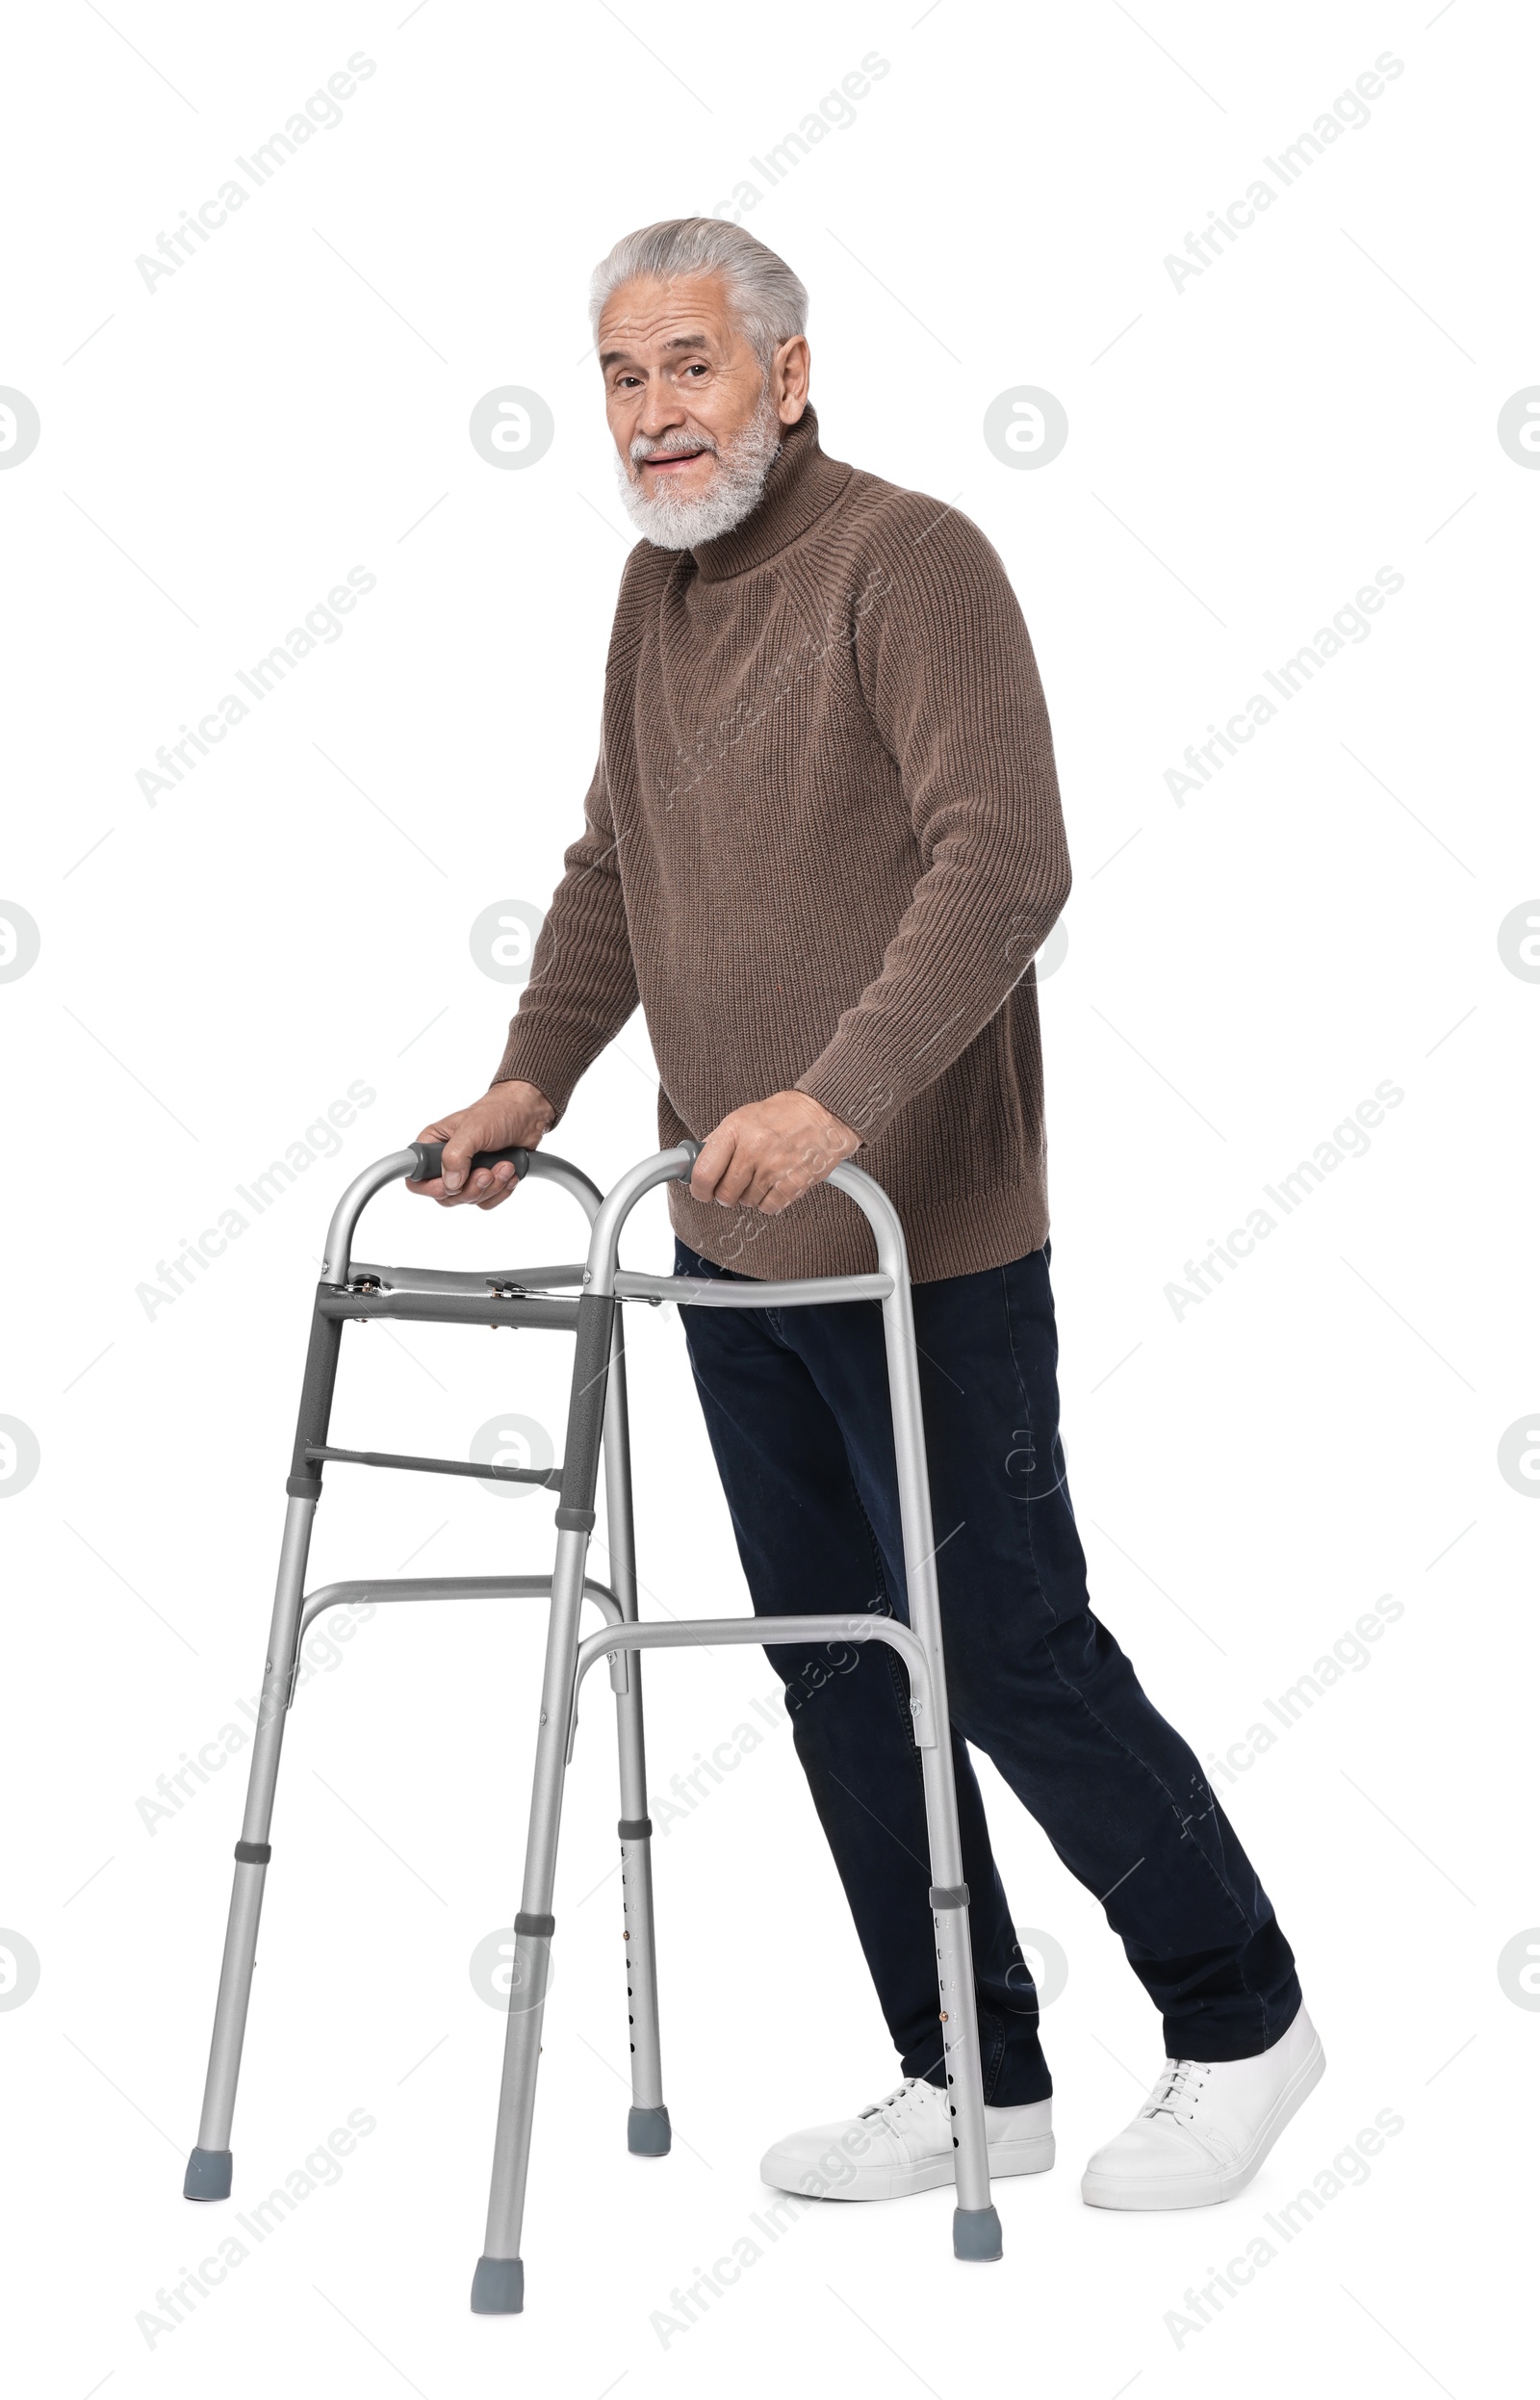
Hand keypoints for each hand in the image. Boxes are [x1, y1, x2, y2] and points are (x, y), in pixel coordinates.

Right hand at [407, 1080, 555, 1208]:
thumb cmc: (498, 1112)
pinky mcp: (486, 1181)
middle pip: (445, 1196)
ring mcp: (467, 1174)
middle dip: (470, 1189)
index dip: (430, 1188)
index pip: (416, 1178)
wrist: (527, 1114)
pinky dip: (501, 1191)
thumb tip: (451, 1183)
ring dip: (491, 1187)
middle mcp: (446, 1162)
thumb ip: (456, 1155)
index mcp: (433, 1145)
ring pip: (469, 1200)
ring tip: (505, 1165)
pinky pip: (487, 1201)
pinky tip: (510, 1172)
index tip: (451, 1185)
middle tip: (487, 1172)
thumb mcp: (473, 1128)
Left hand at [690, 1090, 859, 1215]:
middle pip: (724, 1194)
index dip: (699, 1189)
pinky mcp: (793, 1183)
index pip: (703, 1172)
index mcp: (735, 1130)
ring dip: (751, 1196)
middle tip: (735, 1186)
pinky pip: (769, 1208)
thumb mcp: (744, 1116)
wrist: (825, 1113)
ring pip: (747, 1202)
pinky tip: (776, 1184)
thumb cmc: (785, 1114)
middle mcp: (752, 1149)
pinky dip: (770, 1202)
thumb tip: (697, 1162)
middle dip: (726, 1195)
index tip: (702, 1191)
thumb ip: (720, 1140)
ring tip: (763, 1176)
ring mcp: (774, 1168)